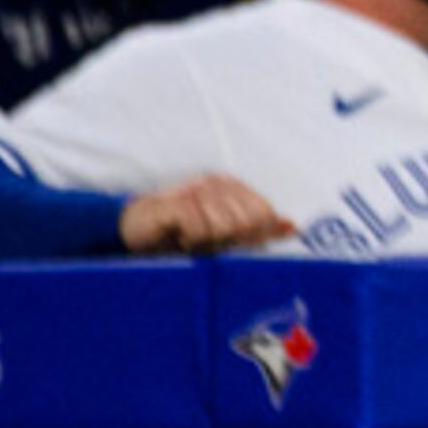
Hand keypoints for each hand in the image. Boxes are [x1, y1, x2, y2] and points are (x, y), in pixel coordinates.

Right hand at [119, 175, 292, 254]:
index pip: (264, 214)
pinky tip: (179, 236)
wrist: (134, 230)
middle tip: (205, 243)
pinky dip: (191, 240)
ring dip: (207, 243)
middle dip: (229, 241)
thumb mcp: (223, 234)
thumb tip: (293, 227)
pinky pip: (200, 229)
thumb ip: (258, 229)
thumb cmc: (181, 233)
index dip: (253, 236)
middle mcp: (217, 183)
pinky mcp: (177, 203)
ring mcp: (196, 189)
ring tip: (190, 239)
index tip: (230, 244)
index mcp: (233, 187)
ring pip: (225, 227)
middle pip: (248, 222)